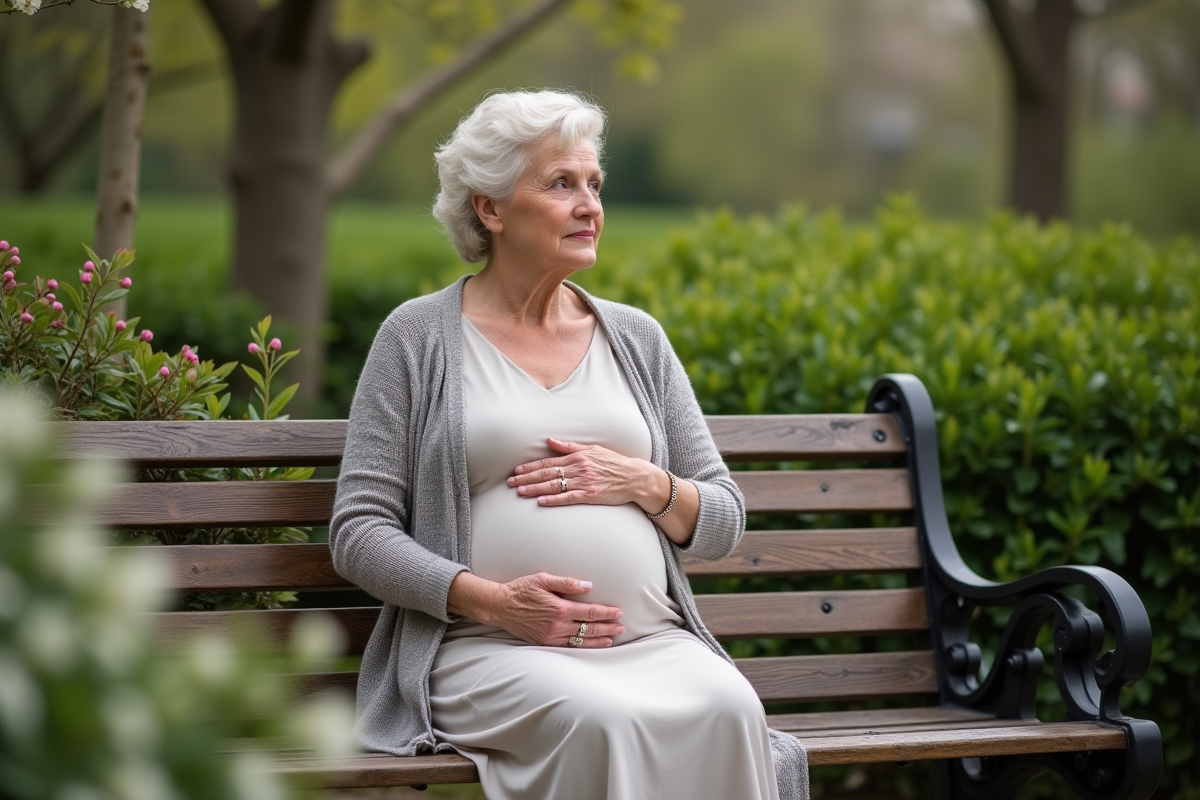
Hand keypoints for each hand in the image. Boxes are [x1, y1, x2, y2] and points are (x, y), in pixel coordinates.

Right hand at [448, 571, 623, 647]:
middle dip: (607, 627)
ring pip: (581, 641)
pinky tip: (591, 645)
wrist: (500, 606)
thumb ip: (567, 583)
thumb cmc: (521, 590)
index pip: (590, 612)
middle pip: (589, 628)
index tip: (618, 612)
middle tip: (621, 627)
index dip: (606, 613)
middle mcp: (557, 625)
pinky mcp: (545, 642)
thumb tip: (588, 586)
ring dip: (598, 640)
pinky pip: (568, 647)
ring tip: (612, 638)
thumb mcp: (543, 579)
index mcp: (559, 608)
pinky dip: (582, 647)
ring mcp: (551, 636)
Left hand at [508, 437, 654, 507]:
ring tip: (520, 491)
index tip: (516, 470)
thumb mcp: (592, 449)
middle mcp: (578, 468)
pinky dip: (554, 500)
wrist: (634, 477)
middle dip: (527, 478)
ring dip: (535, 489)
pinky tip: (541, 502)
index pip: (548, 462)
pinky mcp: (590, 495)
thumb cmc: (613, 462)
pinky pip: (568, 497)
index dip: (530, 467)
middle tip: (511, 482)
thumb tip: (549, 441)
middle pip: (547, 473)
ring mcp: (584, 482)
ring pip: (554, 485)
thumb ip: (569, 447)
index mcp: (577, 457)